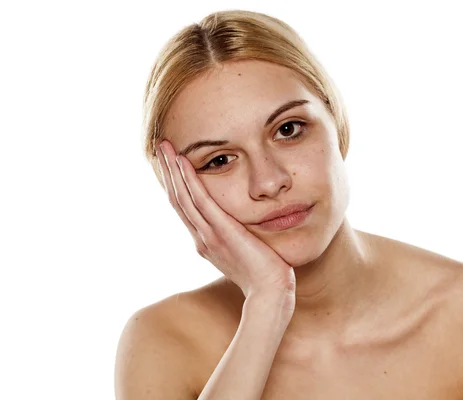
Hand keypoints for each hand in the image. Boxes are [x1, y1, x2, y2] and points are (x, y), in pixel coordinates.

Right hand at [155, 140, 295, 311]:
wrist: (270, 291)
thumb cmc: (264, 273)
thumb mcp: (244, 251)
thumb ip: (236, 237)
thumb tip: (240, 227)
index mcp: (205, 241)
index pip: (185, 207)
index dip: (175, 184)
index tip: (171, 163)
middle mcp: (201, 237)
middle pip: (177, 198)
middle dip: (168, 171)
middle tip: (160, 146)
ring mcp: (209, 235)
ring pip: (183, 197)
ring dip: (173, 170)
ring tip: (165, 147)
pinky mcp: (221, 231)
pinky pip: (201, 201)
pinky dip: (190, 181)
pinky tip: (183, 163)